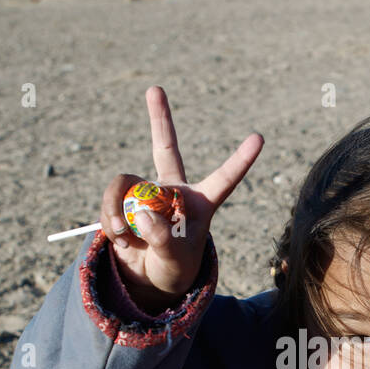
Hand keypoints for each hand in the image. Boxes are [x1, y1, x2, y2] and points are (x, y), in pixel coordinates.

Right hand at [100, 86, 263, 307]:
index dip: (240, 160)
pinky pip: (112, 199)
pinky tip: (119, 238)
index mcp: (201, 203)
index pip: (224, 179)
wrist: (146, 279)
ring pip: (127, 183)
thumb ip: (164, 240)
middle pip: (166, 147)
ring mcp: (146, 193)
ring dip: (118, 207)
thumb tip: (143, 212)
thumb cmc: (173, 270)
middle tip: (154, 88)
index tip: (259, 137)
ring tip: (124, 235)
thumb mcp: (174, 262)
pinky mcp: (124, 201)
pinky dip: (110, 219)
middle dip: (159, 118)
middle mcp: (174, 191)